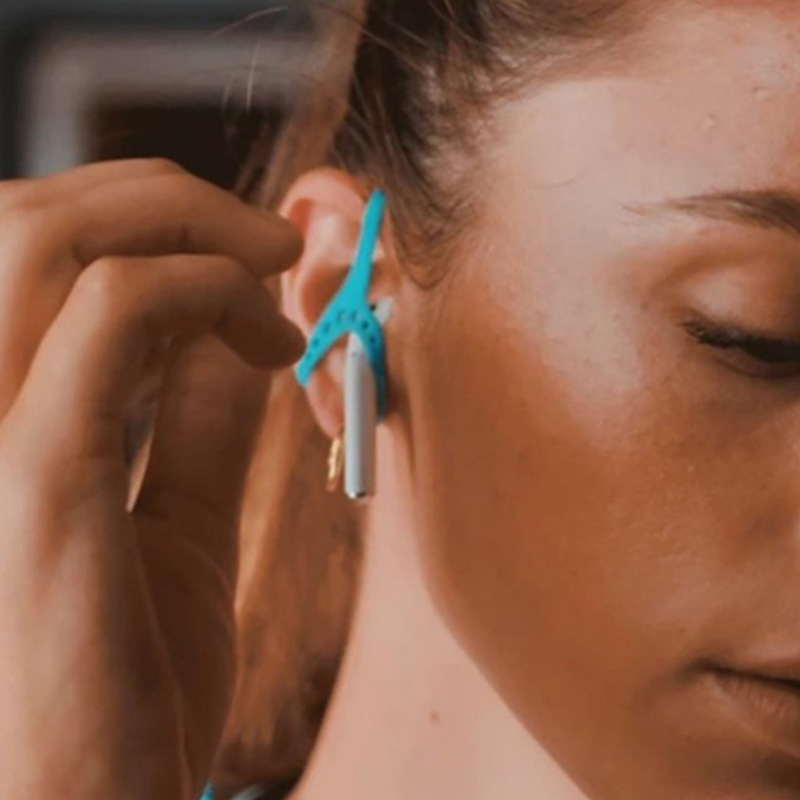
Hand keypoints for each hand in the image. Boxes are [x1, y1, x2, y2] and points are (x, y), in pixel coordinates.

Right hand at [0, 160, 304, 799]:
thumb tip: (237, 331)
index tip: (250, 262)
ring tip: (274, 275)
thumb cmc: (129, 688)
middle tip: (273, 245)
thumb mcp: (179, 532)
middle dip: (165, 199)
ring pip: (47, 240)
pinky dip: (200, 291)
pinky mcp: (29, 482)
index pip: (25, 250)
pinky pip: (108, 318)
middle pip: (29, 219)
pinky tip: (267, 342)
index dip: (143, 220)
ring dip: (183, 226)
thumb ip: (200, 425)